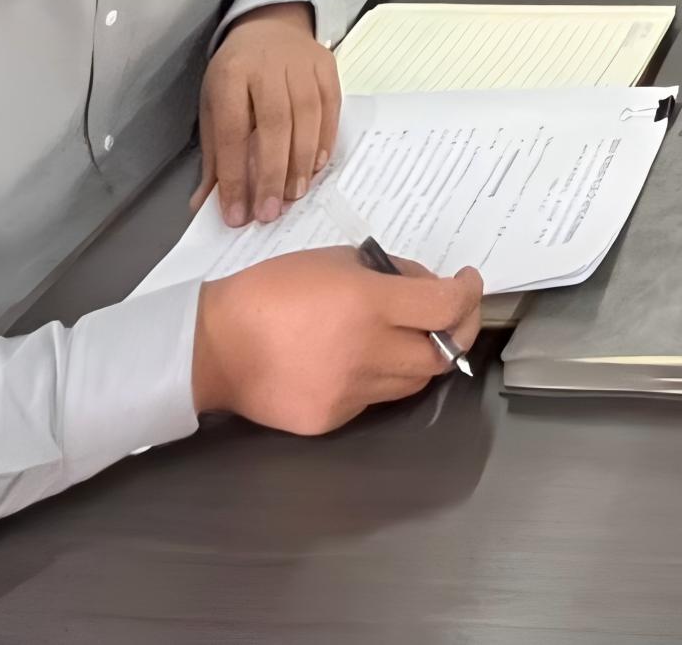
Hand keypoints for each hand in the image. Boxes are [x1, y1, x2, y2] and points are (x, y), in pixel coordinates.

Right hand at [191, 246, 485, 430]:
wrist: (213, 347)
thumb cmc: (271, 291)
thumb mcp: (334, 262)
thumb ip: (387, 274)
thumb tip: (425, 288)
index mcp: (367, 304)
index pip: (445, 305)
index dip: (468, 293)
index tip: (468, 283)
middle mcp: (367, 353)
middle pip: (442, 354)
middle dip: (458, 331)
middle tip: (455, 314)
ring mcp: (351, 392)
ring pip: (413, 382)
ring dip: (423, 357)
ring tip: (411, 336)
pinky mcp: (334, 419)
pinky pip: (375, 400)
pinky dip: (381, 378)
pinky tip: (362, 360)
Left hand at [198, 4, 338, 228]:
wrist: (268, 25)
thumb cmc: (237, 73)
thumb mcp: (214, 105)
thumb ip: (214, 155)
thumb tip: (205, 204)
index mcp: (229, 75)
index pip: (232, 131)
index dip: (234, 176)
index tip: (237, 214)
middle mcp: (266, 65)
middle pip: (273, 124)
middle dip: (272, 173)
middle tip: (271, 212)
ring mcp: (300, 62)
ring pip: (306, 116)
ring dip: (301, 161)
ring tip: (295, 195)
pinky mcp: (326, 64)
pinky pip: (330, 106)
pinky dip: (325, 139)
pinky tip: (316, 166)